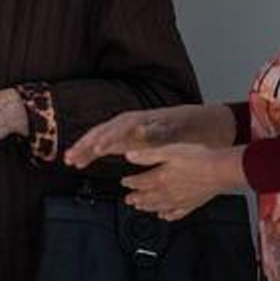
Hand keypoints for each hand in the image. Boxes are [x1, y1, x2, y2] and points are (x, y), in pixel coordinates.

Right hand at [65, 104, 232, 168]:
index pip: (116, 130)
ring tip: (71, 159)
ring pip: (102, 137)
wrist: (208, 123)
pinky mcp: (133, 136)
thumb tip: (140, 131)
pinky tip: (87, 157)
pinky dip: (96, 149)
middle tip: (71, 158)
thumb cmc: (194, 128)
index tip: (91, 151)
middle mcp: (133, 123)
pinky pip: (109, 142)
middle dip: (85, 144)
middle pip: (102, 132)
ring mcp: (131, 129)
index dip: (103, 141)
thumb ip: (160, 131)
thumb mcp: (181, 130)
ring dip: (86, 147)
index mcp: (142, 121)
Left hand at [120, 144, 245, 221]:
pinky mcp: (192, 204)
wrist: (220, 170)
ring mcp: (179, 200)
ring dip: (148, 208)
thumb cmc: (198, 159)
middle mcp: (167, 192)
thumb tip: (129, 156)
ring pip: (158, 207)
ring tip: (141, 208)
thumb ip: (147, 155)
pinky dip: (169, 215)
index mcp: (160, 178)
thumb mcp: (169, 150)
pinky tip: (166, 216)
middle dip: (136, 198)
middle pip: (146, 198)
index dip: (130, 183)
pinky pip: (177, 213)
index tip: (124, 182)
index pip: (139, 183)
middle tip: (128, 200)